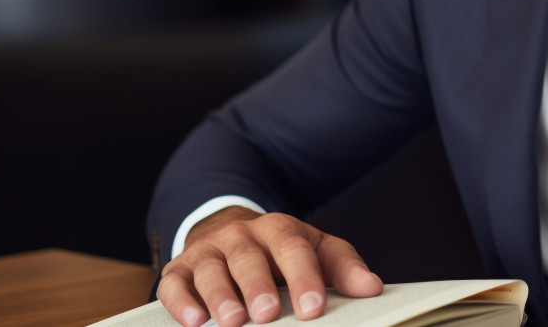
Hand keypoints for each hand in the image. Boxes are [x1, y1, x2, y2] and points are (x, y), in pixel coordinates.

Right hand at [157, 206, 383, 325]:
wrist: (231, 233)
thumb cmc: (281, 252)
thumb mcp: (316, 250)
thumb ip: (343, 268)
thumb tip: (373, 287)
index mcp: (280, 229)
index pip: (293, 248)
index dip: (304, 278)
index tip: (314, 308)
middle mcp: (241, 235)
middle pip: (249, 257)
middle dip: (258, 286)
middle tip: (268, 314)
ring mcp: (208, 250)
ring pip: (211, 268)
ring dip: (220, 296)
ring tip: (232, 322)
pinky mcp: (180, 269)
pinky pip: (175, 283)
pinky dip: (181, 302)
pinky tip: (193, 321)